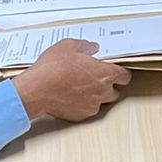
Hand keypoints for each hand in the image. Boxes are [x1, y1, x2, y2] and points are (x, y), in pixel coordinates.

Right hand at [11, 39, 131, 121]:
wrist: (37, 90)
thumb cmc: (52, 69)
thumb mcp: (68, 46)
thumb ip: (85, 46)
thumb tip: (91, 47)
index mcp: (104, 73)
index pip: (125, 76)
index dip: (120, 73)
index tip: (115, 72)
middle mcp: (103, 91)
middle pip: (115, 90)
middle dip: (107, 85)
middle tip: (93, 78)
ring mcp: (93, 105)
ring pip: (101, 101)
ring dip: (95, 95)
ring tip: (80, 87)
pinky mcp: (82, 115)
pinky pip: (87, 109)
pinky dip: (82, 104)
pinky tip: (71, 96)